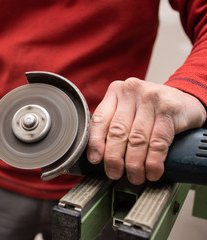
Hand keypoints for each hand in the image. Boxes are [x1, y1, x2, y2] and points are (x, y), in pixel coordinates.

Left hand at [86, 78, 205, 184]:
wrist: (186, 100)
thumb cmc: (151, 108)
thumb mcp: (129, 108)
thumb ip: (112, 122)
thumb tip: (97, 153)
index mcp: (116, 91)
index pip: (99, 119)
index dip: (95, 143)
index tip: (95, 160)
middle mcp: (131, 91)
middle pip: (117, 131)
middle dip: (114, 158)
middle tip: (114, 173)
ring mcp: (151, 98)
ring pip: (137, 139)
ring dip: (134, 164)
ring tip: (135, 177)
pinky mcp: (170, 109)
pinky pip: (158, 141)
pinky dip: (153, 161)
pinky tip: (152, 171)